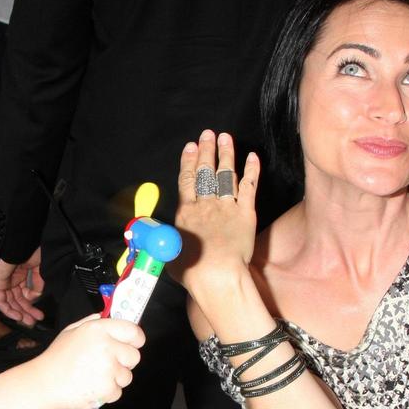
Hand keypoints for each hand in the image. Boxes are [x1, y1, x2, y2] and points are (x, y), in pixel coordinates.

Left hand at [0, 248, 44, 325]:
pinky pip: (0, 300)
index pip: (24, 293)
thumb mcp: (39, 267)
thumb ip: (38, 283)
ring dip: (19, 313)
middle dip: (26, 311)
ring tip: (28, 321)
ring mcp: (3, 281)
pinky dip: (8, 310)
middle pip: (17, 300)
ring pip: (9, 302)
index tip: (39, 312)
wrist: (19, 242)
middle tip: (34, 321)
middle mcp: (11, 278)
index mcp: (20, 273)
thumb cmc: (29, 249)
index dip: (31, 304)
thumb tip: (36, 296)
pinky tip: (18, 316)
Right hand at [31, 314, 143, 408]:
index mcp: (99, 329)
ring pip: (126, 376)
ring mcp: (108, 368)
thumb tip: (105, 316)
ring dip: (114, 379)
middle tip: (106, 364)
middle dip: (123, 362)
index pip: (133, 331)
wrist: (44, 382)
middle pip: (134, 356)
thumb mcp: (71, 331)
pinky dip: (107, 393)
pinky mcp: (107, 388)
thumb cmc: (57, 357)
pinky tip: (92, 387)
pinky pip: (117, 392)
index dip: (136, 339)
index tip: (133, 344)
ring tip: (94, 377)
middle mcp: (107, 346)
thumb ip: (91, 322)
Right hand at [174, 129, 259, 299]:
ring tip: (226, 138)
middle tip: (208, 134)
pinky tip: (252, 157)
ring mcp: (227, 207)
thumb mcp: (169, 254)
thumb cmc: (192, 270)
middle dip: (207, 150)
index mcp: (186, 211)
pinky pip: (249, 186)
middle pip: (206, 172)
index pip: (187, 179)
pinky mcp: (246, 213)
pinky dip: (251, 170)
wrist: (217, 275)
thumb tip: (157, 238)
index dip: (189, 160)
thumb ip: (166, 239)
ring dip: (226, 154)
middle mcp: (206, 204)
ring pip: (226, 174)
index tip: (191, 146)